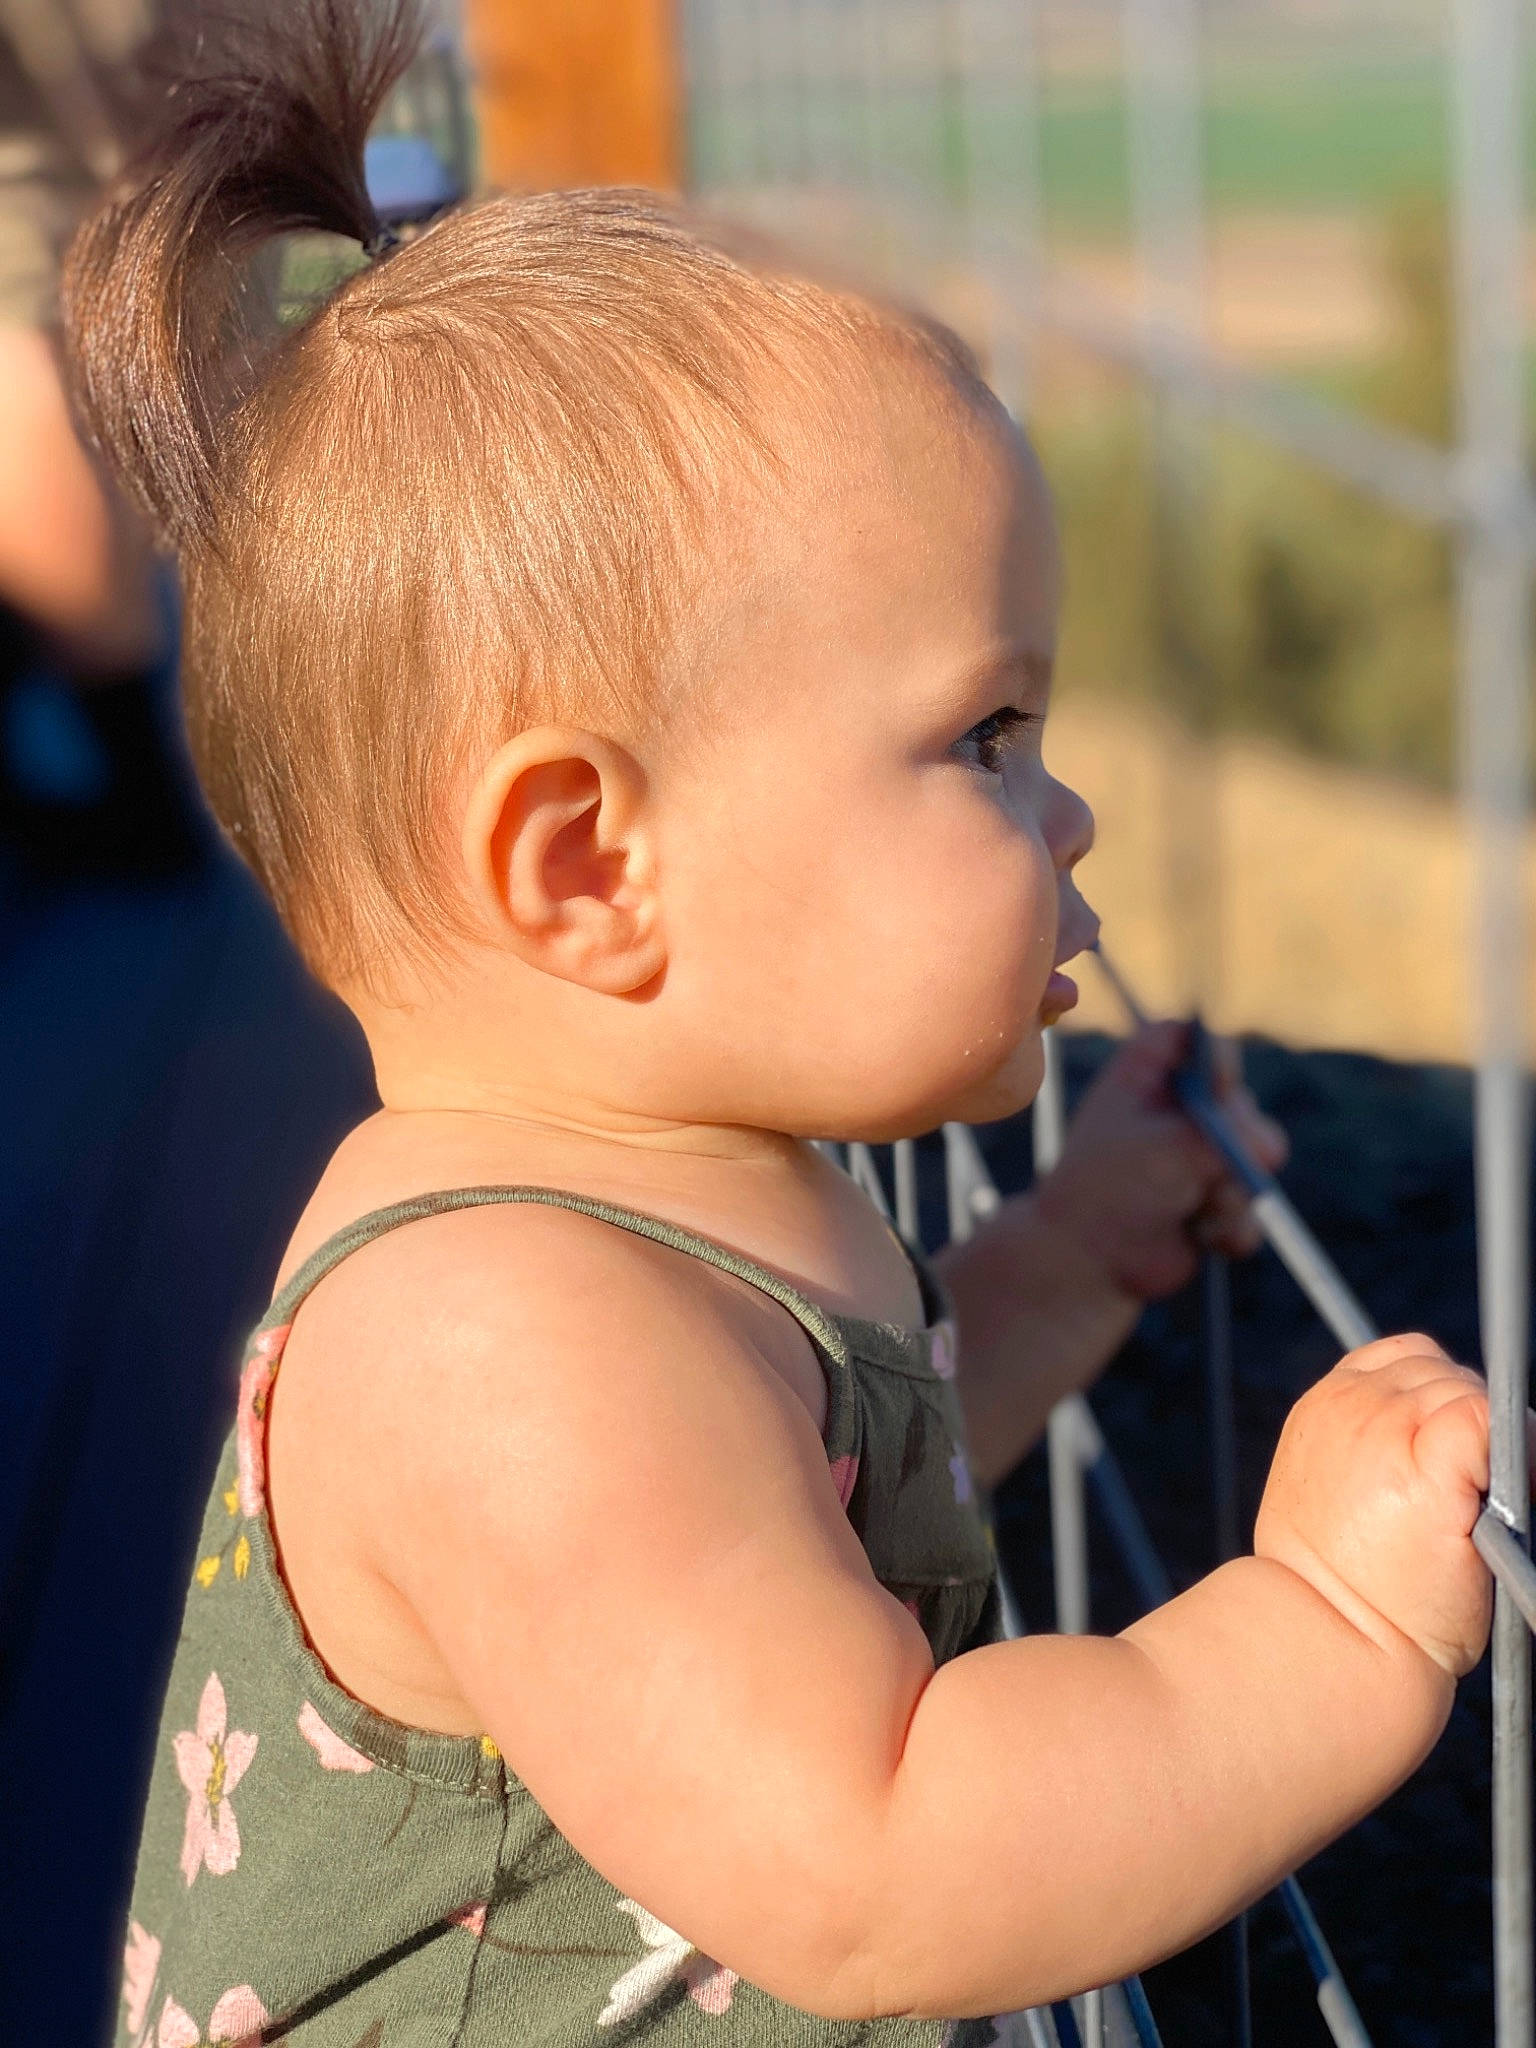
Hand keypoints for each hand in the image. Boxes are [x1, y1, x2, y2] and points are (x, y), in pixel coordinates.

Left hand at [1034, 1020, 1288, 1303]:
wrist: (1090, 1261)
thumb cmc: (1110, 1189)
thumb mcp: (1167, 1149)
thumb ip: (1224, 1136)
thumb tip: (1271, 1147)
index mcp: (1146, 1077)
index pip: (1194, 1039)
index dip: (1215, 1056)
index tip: (1220, 1083)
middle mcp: (1176, 1110)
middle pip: (1238, 1100)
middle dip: (1238, 1138)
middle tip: (1219, 1162)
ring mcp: (1198, 1155)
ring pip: (1255, 1159)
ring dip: (1233, 1191)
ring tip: (1199, 1208)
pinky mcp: (1215, 1199)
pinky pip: (1251, 1208)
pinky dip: (1232, 1226)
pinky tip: (1202, 1236)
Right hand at [1254, 1334, 1492, 1678]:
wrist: (1333, 1639)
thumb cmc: (1340, 1586)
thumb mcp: (1327, 1490)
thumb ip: (1364, 1445)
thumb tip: (1425, 1435)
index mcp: (1325, 1405)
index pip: (1405, 1360)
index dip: (1434, 1399)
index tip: (1440, 1452)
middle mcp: (1354, 1402)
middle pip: (1444, 1372)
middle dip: (1465, 1423)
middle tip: (1459, 1495)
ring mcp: (1391, 1424)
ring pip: (1473, 1392)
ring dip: (1488, 1443)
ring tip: (1467, 1508)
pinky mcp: (1434, 1458)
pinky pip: (1495, 1419)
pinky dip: (1512, 1452)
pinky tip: (1492, 1502)